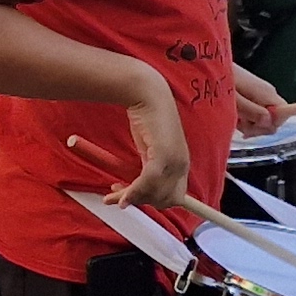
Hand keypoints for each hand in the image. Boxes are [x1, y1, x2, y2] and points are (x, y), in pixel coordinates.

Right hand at [110, 66, 191, 208]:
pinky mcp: (162, 156)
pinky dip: (132, 192)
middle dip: (140, 202)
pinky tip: (120, 197)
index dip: (153, 202)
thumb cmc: (148, 117)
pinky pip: (146, 183)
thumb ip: (150, 170)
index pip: (173, 197)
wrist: (147, 93)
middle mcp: (182, 164)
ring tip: (113, 196)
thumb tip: (139, 191)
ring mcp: (174, 161)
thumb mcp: (150, 149)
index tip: (134, 199)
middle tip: (119, 198)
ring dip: (131, 198)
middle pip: (164, 200)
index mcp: (182, 163)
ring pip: (154, 194)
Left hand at [227, 65, 285, 138]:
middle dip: (258, 126)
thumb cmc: (220, 80)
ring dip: (250, 123)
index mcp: (267, 93)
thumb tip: (269, 122)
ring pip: (264, 118)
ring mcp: (261, 94)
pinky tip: (235, 117)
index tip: (254, 125)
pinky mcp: (254, 95)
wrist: (210, 64)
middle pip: (274, 119)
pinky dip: (246, 118)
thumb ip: (252, 111)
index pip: (285, 114)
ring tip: (234, 118)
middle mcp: (268, 93)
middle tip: (239, 123)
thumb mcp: (234, 100)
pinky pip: (257, 112)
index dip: (272, 125)